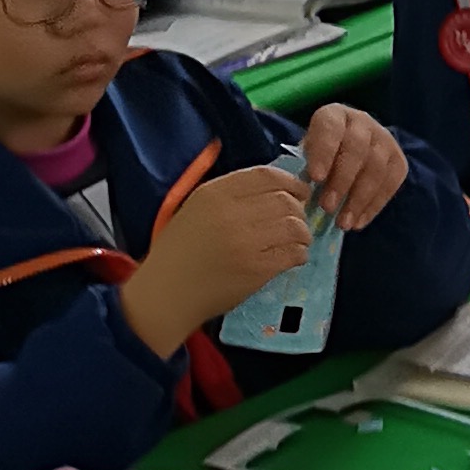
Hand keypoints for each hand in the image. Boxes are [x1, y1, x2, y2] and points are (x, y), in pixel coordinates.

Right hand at [121, 163, 315, 353]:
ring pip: (294, 226)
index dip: (290, 181)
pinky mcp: (256, 269)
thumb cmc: (179, 250)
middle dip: (299, 209)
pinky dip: (300, 253)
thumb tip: (274, 187)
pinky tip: (293, 256)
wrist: (166, 293)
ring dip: (302, 232)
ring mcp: (246, 242)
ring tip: (298, 240)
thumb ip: (230, 193)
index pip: (266, 175)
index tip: (298, 190)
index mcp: (215, 193)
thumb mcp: (195, 207)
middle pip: (285, 200)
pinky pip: (293, 253)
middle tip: (297, 219)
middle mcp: (231, 213)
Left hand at [298, 104, 406, 229]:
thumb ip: (301, 167)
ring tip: (343, 224)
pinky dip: (374, 206)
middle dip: (341, 181)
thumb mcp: (305, 155)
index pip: (330, 128)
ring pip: (376, 168)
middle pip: (357, 149)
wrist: (346, 154)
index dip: (323, 152)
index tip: (315, 178)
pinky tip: (358, 222)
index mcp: (334, 115)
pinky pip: (390, 184)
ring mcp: (384, 140)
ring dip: (358, 199)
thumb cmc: (318, 158)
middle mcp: (362, 122)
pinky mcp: (398, 161)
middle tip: (327, 207)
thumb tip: (293, 193)